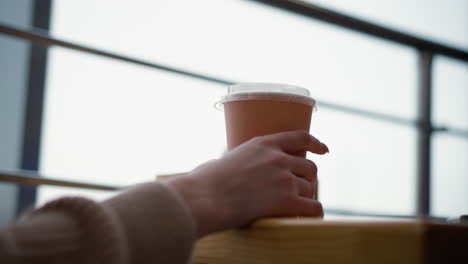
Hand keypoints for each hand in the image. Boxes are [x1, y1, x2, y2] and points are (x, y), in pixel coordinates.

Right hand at [166, 130, 328, 237]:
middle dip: (307, 178)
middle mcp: (277, 158)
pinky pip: (313, 207)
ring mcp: (284, 178)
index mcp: (263, 144)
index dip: (315, 143)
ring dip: (304, 197)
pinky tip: (309, 216)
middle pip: (309, 166)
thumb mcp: (226, 159)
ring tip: (293, 207)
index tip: (323, 149)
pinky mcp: (286, 200)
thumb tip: (233, 169)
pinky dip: (314, 213)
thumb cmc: (204, 181)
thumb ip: (240, 160)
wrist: (204, 198)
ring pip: (309, 187)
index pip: (300, 137)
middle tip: (299, 189)